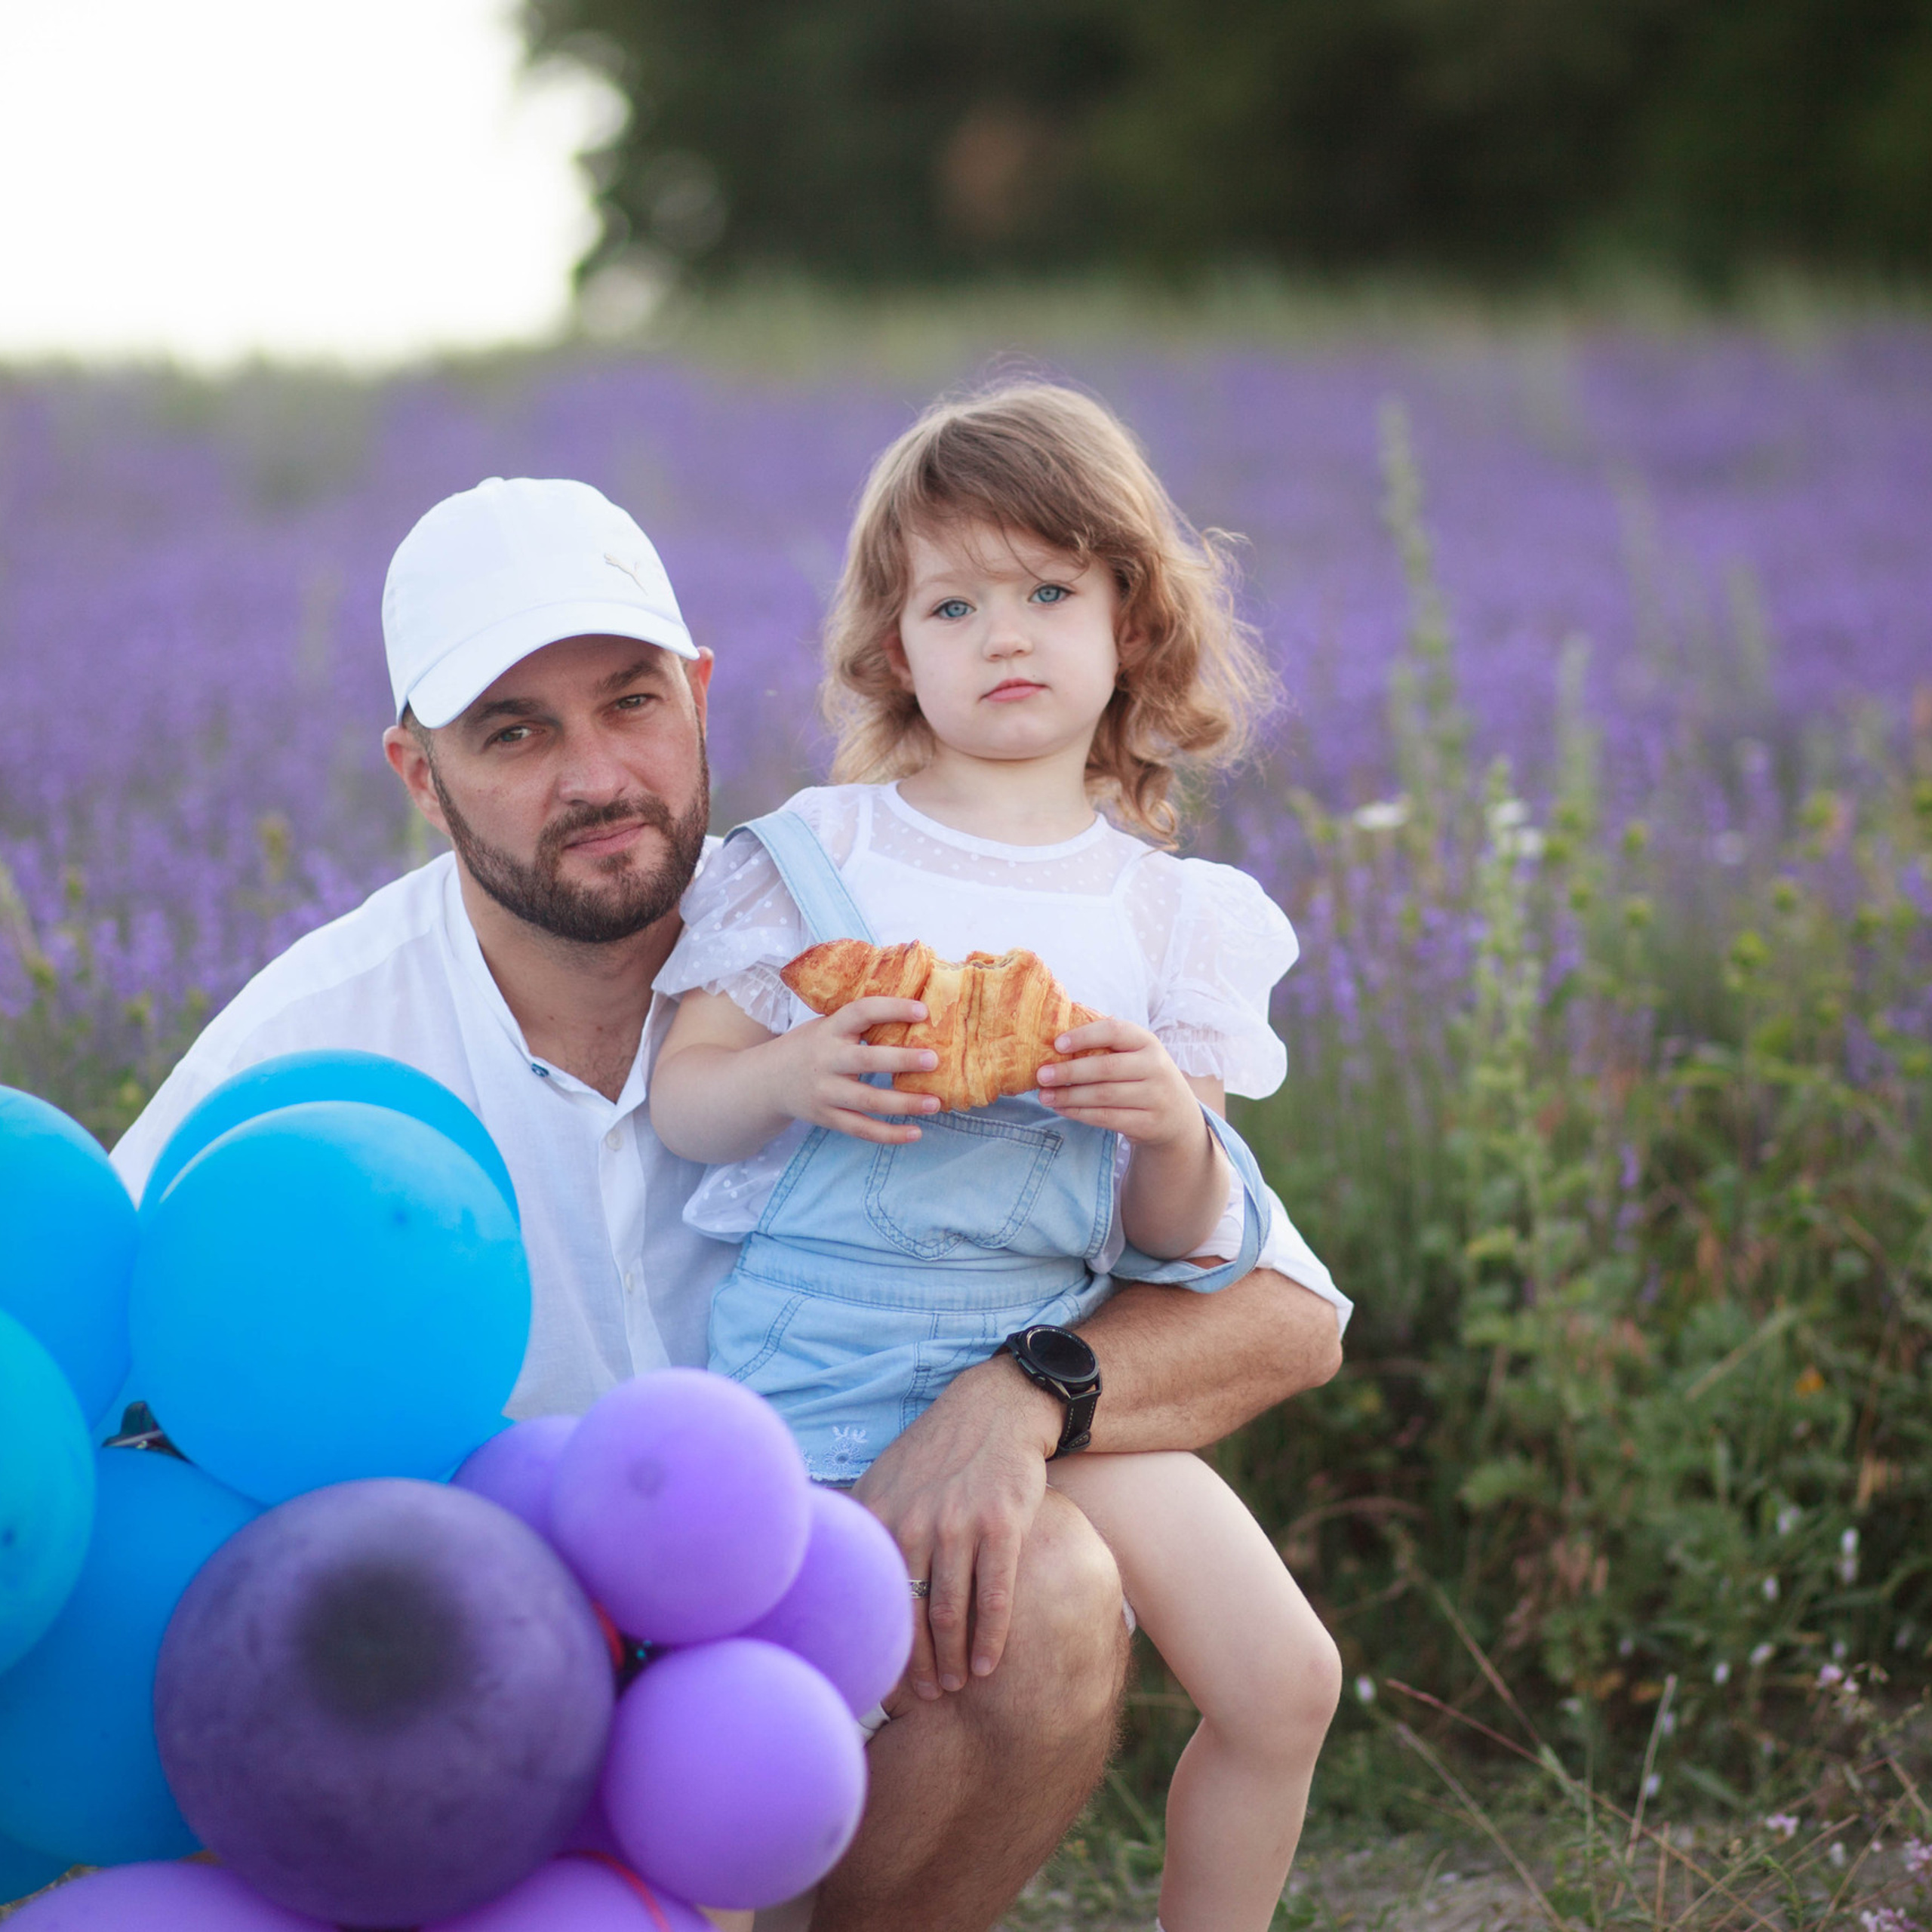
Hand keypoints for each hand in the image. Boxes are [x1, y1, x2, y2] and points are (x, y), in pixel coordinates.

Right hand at [763, 997, 941, 1144]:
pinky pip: (861, 1129)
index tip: (923, 1010)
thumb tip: (918, 1015)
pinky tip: (915, 1133)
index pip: (861, 1012)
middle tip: (934, 1060)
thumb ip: (859, 1023)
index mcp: (830, 1029)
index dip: (891, 1009)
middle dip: (901, 1060)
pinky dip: (889, 1134)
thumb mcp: (826, 1026)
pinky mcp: (827, 1118)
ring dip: (904, 1103)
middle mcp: (826, 1060)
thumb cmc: (811, 1047)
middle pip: (866, 1060)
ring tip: (935, 1102)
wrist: (767, 1081)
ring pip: (867, 1100)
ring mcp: (826, 1092)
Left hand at [854, 1355, 1060, 1696]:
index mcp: (878, 1514)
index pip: (869, 1597)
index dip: (874, 1645)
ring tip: (953, 1686)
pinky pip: (994, 1596)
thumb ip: (863, 1527)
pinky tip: (986, 1665)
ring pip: (951, 1613)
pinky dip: (990, 1639)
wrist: (994, 1409)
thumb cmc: (937, 1453)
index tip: (879, 1680)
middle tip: (922, 1697)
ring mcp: (958, 1524)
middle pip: (909, 1615)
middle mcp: (913, 1522)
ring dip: (952, 1660)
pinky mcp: (1001, 1524)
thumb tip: (823, 1576)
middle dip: (915, 1665)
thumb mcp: (886, 1479)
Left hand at [1035, 1018, 1203, 1148]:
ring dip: (1069, 1096)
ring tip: (1044, 1095)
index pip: (1115, 1031)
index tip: (1057, 1044)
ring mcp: (1155, 1097)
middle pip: (1106, 1068)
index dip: (1085, 1036)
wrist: (1178, 1115)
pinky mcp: (1148, 1123)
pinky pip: (1106, 1118)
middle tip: (1041, 1075)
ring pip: (1103, 1096)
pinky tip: (1061, 1108)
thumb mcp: (1136, 1054)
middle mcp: (1156, 1067)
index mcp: (1148, 1042)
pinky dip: (1079, 1113)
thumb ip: (1106, 1043)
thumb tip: (1055, 1032)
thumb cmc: (1143, 1076)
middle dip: (1069, 1071)